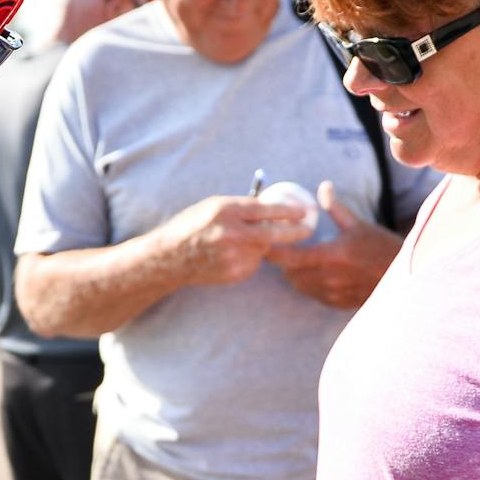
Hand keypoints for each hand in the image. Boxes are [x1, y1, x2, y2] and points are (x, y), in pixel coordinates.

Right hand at [160, 194, 310, 286]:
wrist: (170, 257)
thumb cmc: (193, 225)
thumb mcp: (214, 206)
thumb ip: (243, 208)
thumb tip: (275, 208)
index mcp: (225, 211)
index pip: (266, 210)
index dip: (288, 211)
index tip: (303, 211)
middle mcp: (230, 234)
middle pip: (273, 233)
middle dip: (295, 231)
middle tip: (309, 229)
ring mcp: (232, 256)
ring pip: (263, 249)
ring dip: (261, 244)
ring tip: (239, 241)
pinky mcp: (234, 273)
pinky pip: (254, 263)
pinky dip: (250, 257)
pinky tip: (230, 255)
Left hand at [265, 182, 400, 308]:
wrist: (404, 276)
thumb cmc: (381, 248)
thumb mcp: (358, 225)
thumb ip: (336, 208)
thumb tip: (323, 186)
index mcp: (330, 256)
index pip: (289, 257)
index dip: (272, 252)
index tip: (264, 243)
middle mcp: (328, 278)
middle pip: (290, 274)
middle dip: (284, 263)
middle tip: (282, 250)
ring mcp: (332, 293)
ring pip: (300, 286)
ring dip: (296, 275)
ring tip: (299, 261)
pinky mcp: (338, 302)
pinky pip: (315, 295)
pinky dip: (310, 285)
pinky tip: (317, 274)